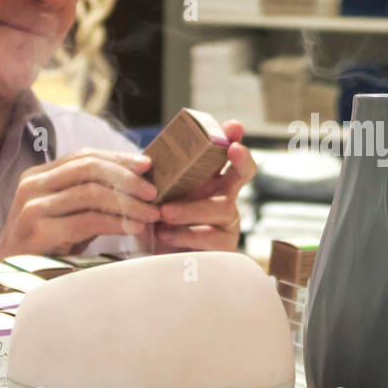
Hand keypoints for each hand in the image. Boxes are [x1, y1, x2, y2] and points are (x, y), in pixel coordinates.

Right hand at [0, 148, 159, 258]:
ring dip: (128, 202)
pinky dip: (116, 222)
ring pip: (91, 192)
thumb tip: (139, 182)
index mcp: (38, 176)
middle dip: (127, 177)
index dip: (118, 158)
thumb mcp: (70, 215)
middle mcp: (31, 186)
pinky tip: (135, 228)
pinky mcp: (37, 232)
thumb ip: (93, 197)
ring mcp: (31, 207)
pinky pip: (87, 220)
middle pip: (89, 168)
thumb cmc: (48, 249)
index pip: (84, 156)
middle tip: (154, 191)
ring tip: (151, 213)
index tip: (148, 165)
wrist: (11, 283)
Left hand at [152, 120, 256, 254]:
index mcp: (209, 179)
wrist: (154, 260)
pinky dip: (185, 234)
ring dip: (192, 208)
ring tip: (164, 213)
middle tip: (232, 150)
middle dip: (242, 158)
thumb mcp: (155, 196)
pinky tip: (165, 234)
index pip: (225, 153)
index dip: (233, 139)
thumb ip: (154, 179)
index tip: (234, 127)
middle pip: (245, 172)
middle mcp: (224, 196)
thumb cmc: (158, 222)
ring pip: (223, 207)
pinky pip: (211, 238)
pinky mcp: (224, 247)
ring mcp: (227, 221)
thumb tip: (143, 163)